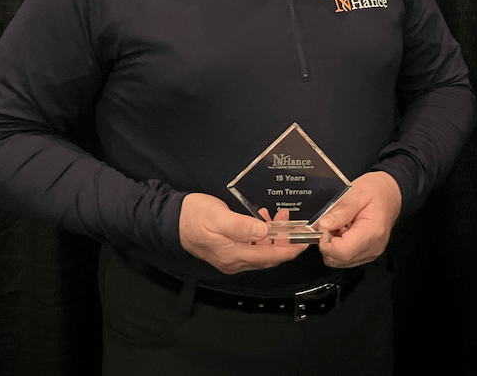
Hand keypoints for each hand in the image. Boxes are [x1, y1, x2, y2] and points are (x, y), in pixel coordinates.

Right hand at [178, 193, 307, 273]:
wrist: (171, 221)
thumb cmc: (194, 215)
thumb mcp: (218, 216)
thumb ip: (241, 226)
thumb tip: (264, 232)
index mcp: (233, 255)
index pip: (269, 258)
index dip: (289, 250)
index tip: (305, 241)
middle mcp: (234, 262)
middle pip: (268, 258)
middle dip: (283, 240)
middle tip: (289, 219)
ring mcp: (231, 259)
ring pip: (261, 253)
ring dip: (273, 237)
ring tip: (277, 216)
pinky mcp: (228, 252)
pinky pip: (252, 249)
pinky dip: (262, 237)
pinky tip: (261, 222)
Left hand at [315, 171, 401, 267]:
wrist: (391, 193)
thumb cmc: (377, 190)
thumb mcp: (357, 192)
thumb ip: (340, 210)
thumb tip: (323, 225)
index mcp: (372, 231)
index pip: (343, 251)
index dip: (326, 242)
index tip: (322, 227)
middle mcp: (373, 247)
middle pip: (339, 259)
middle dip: (327, 243)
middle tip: (331, 222)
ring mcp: (371, 252)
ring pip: (339, 261)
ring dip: (332, 245)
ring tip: (340, 225)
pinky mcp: (367, 253)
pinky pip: (345, 257)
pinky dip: (339, 246)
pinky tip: (344, 230)